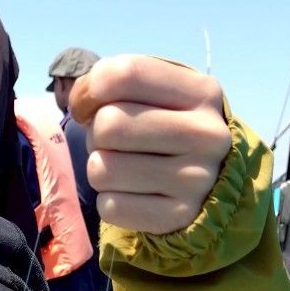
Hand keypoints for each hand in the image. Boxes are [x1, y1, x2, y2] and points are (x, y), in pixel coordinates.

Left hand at [70, 55, 231, 233]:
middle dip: (95, 135)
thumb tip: (81, 104)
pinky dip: (109, 201)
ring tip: (123, 167)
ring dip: (100, 169)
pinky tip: (132, 194)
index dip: (88, 91)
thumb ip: (115, 83)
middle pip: (109, 124)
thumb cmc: (165, 127)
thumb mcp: (156, 94)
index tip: (87, 107)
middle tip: (112, 143)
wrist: (208, 183)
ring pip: (103, 169)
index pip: (124, 74)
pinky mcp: (179, 216)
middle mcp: (206, 134)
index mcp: (202, 91)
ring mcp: (197, 179)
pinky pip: (111, 207)